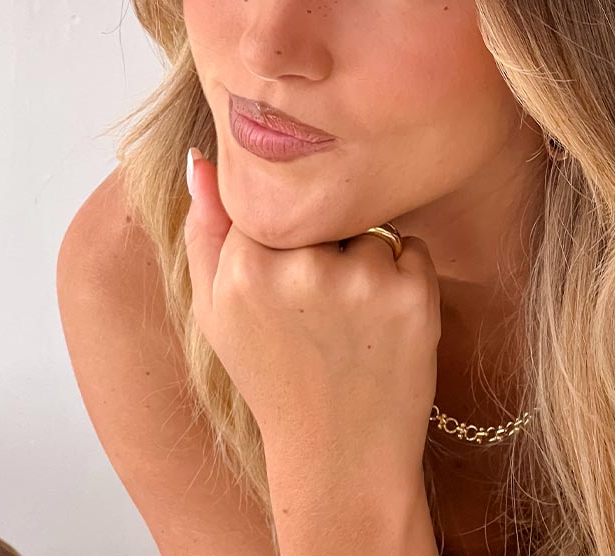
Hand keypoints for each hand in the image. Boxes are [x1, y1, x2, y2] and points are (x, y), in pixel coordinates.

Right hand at [183, 147, 441, 476]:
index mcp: (246, 265)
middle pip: (324, 207)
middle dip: (326, 240)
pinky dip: (403, 274)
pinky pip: (410, 246)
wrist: (339, 456)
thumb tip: (202, 158)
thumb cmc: (273, 375)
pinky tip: (382, 322)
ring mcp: (361, 280)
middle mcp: (303, 266)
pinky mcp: (412, 294)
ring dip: (366, 259)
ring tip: (350, 318)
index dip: (285, 233)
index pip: (273, 196)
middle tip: (317, 304)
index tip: (285, 274)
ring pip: (369, 226)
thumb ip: (204, 229)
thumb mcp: (215, 310)